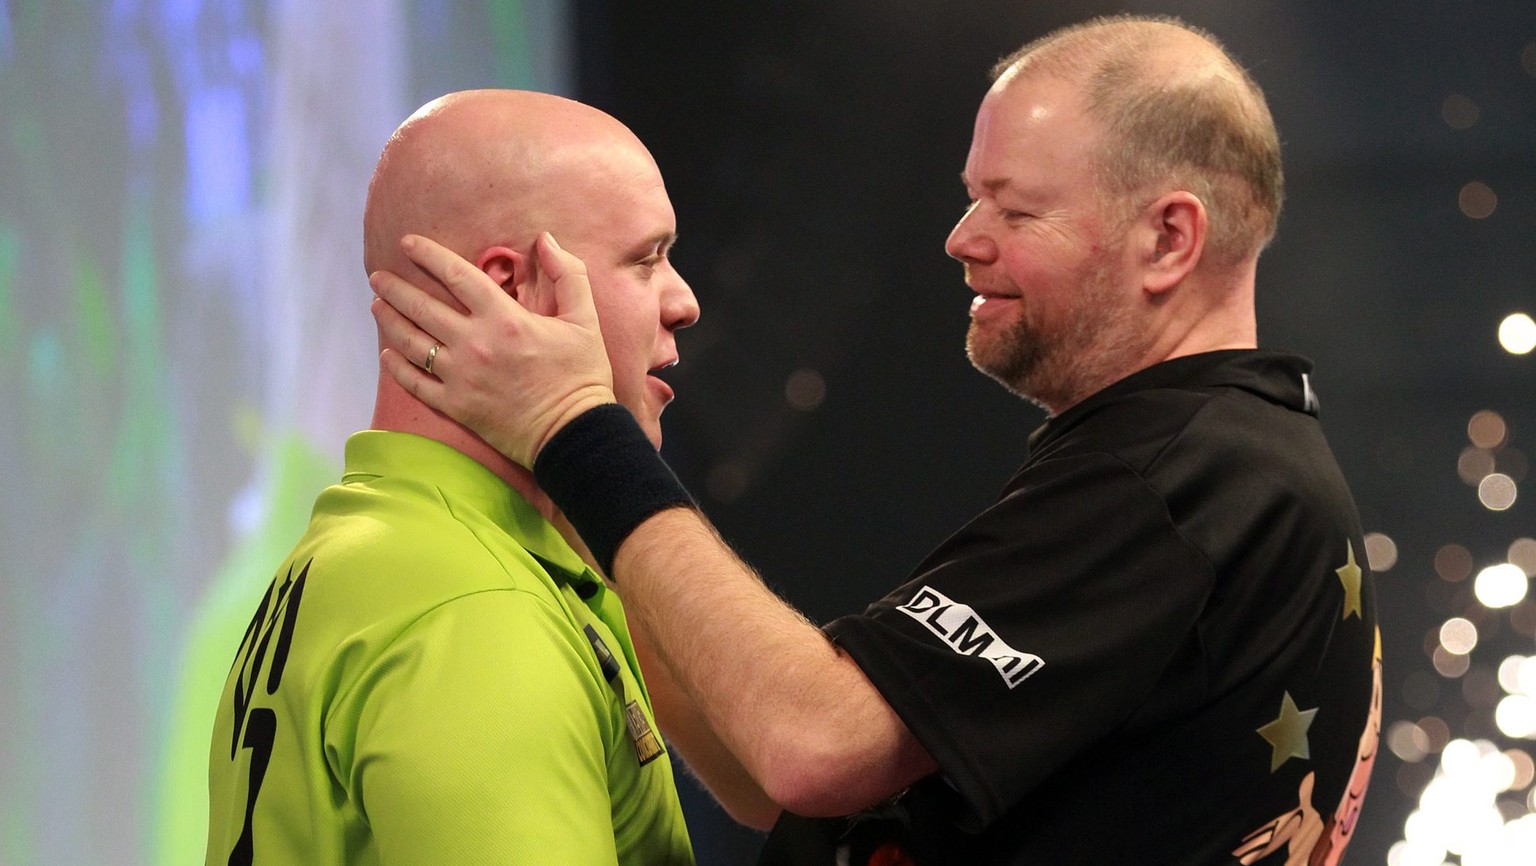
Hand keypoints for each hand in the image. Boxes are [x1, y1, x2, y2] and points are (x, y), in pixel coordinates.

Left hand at [369, 232, 616, 467]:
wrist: (574, 435)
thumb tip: (545, 239)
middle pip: (423, 307)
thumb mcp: (585, 319)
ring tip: (377, 306)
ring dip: (390, 321)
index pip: (456, 275)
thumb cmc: (582, 376)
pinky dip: (397, 367)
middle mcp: (475, 344)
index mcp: (505, 318)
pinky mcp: (456, 406)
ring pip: (412, 342)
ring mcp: (461, 377)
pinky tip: (387, 354)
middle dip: (395, 288)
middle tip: (378, 276)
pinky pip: (416, 383)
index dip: (428, 255)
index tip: (408, 243)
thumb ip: (568, 273)